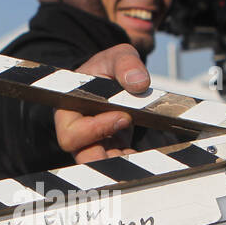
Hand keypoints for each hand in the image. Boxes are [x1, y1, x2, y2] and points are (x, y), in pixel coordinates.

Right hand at [54, 43, 149, 163]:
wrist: (112, 79)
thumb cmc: (105, 68)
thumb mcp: (115, 57)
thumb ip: (125, 63)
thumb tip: (139, 82)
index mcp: (69, 112)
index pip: (72, 135)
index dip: (94, 131)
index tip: (124, 116)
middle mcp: (79, 135)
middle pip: (85, 159)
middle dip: (110, 159)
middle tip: (138, 147)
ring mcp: (97, 146)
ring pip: (106, 168)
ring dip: (127, 165)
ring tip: (152, 156)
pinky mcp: (114, 151)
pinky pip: (123, 165)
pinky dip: (139, 164)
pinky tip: (157, 157)